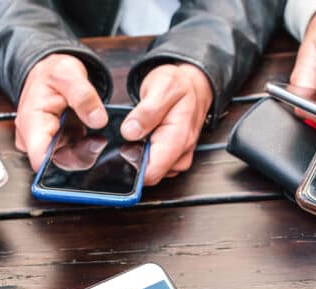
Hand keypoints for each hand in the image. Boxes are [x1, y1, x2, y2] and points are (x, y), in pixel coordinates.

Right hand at [16, 54, 107, 170]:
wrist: (48, 74)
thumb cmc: (51, 73)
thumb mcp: (68, 72)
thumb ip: (83, 95)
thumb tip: (98, 120)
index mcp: (31, 122)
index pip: (39, 157)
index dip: (62, 162)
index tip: (84, 148)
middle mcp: (33, 138)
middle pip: (57, 162)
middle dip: (82, 153)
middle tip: (98, 137)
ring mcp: (43, 144)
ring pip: (67, 162)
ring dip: (85, 150)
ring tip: (95, 132)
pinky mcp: (54, 146)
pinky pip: (71, 156)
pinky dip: (83, 148)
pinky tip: (88, 134)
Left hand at [121, 63, 212, 184]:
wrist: (194, 86)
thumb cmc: (179, 86)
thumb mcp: (162, 86)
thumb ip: (147, 111)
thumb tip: (130, 132)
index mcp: (178, 138)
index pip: (151, 172)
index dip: (131, 165)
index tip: (122, 149)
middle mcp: (181, 154)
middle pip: (148, 175)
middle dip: (134, 160)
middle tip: (130, 134)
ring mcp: (178, 159)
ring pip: (150, 172)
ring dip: (139, 156)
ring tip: (139, 133)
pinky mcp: (173, 160)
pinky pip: (154, 166)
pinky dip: (144, 155)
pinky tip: (144, 138)